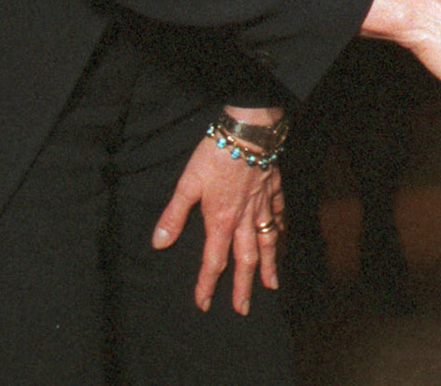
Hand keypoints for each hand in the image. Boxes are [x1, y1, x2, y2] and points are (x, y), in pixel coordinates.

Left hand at [152, 110, 284, 314]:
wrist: (249, 132)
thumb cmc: (216, 155)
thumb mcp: (187, 184)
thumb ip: (174, 215)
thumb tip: (159, 243)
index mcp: (221, 220)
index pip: (214, 261)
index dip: (207, 284)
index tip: (204, 303)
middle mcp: (244, 219)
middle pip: (246, 259)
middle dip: (244, 286)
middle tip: (243, 308)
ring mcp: (262, 204)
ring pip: (267, 241)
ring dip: (268, 265)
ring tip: (271, 284)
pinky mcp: (273, 189)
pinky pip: (279, 214)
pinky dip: (280, 227)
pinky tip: (281, 235)